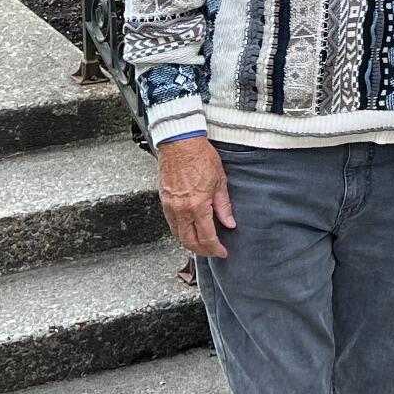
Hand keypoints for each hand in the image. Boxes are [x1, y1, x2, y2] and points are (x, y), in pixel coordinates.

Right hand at [158, 135, 235, 257]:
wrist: (180, 142)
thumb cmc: (200, 156)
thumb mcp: (220, 181)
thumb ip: (224, 206)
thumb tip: (229, 223)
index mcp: (197, 206)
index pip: (206, 237)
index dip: (215, 248)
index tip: (222, 252)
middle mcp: (181, 210)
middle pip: (189, 241)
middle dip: (202, 250)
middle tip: (212, 251)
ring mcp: (170, 206)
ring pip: (177, 234)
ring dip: (189, 242)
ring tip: (201, 243)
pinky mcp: (163, 200)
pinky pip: (171, 223)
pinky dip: (180, 231)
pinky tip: (188, 229)